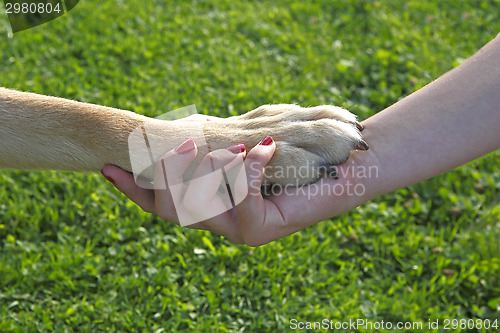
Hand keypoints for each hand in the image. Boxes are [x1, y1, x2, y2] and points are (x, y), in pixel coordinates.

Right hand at [101, 134, 369, 245]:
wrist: (343, 166)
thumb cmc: (293, 153)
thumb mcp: (244, 144)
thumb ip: (215, 146)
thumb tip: (179, 131)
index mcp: (214, 207)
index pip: (163, 206)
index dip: (134, 190)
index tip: (108, 169)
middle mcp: (223, 224)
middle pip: (171, 211)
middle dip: (165, 177)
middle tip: (178, 146)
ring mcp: (242, 231)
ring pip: (201, 206)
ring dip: (208, 169)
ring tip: (227, 144)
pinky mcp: (263, 228)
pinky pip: (240, 195)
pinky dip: (248, 166)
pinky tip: (263, 147)